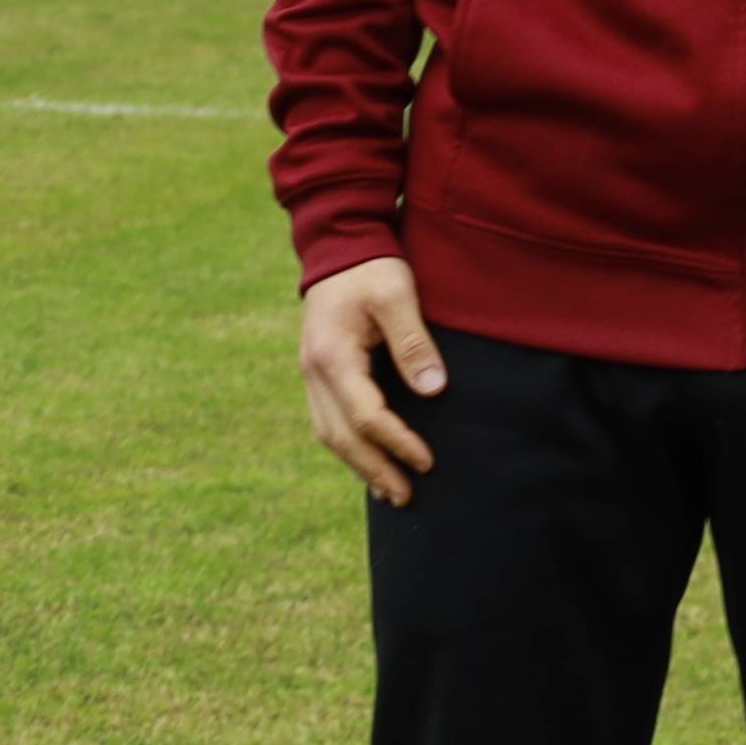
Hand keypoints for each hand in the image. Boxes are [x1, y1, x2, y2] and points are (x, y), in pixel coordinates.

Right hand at [298, 257, 443, 503]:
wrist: (337, 247)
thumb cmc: (372, 268)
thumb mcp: (398, 296)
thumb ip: (414, 343)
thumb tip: (434, 391)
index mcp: (333, 356)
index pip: (366, 416)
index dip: (397, 443)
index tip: (427, 463)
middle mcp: (313, 371)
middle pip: (341, 436)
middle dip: (374, 470)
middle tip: (407, 497)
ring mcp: (311, 373)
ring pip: (329, 433)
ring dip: (358, 465)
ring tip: (390, 492)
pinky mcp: (318, 372)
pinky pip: (328, 419)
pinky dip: (348, 445)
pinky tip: (369, 461)